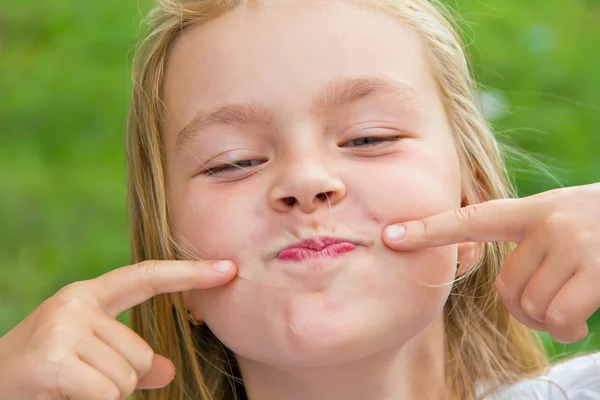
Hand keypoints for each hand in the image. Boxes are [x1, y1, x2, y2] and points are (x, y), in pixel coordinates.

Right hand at [0, 260, 235, 399]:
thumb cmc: (48, 370)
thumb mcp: (91, 355)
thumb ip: (133, 359)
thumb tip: (168, 369)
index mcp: (89, 296)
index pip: (147, 277)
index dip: (189, 273)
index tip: (229, 268)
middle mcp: (76, 303)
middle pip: (141, 351)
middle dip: (124, 377)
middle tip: (83, 379)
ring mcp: (63, 329)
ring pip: (128, 375)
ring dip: (106, 392)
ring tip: (71, 385)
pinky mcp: (53, 360)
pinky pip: (108, 392)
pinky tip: (65, 393)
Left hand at [382, 183, 599, 344]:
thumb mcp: (562, 220)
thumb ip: (528, 242)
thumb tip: (513, 295)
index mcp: (532, 211)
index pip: (470, 219)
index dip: (429, 229)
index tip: (390, 236)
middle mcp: (547, 222)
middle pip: (506, 286)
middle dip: (525, 307)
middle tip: (552, 303)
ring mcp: (572, 243)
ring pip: (530, 305)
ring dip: (549, 321)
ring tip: (572, 310)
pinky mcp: (596, 268)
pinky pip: (558, 317)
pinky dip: (567, 330)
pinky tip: (582, 323)